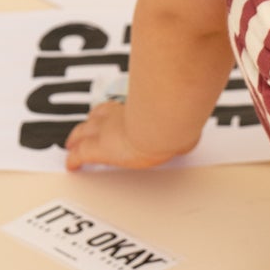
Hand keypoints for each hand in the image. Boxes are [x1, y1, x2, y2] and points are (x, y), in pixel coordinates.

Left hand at [64, 102, 196, 172]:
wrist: (161, 125)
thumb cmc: (173, 116)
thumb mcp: (182, 115)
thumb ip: (185, 115)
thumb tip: (199, 123)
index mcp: (136, 105)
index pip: (120, 105)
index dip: (111, 111)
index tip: (108, 114)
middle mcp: (118, 114)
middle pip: (97, 117)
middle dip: (91, 122)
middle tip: (86, 127)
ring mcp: (105, 131)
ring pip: (84, 132)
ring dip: (78, 137)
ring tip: (73, 142)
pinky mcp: (97, 149)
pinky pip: (79, 155)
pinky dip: (73, 159)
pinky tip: (70, 165)